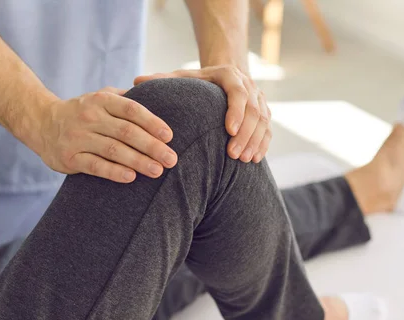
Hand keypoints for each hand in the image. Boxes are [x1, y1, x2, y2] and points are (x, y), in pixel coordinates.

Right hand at [34, 88, 177, 182]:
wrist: (42, 123)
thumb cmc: (83, 112)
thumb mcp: (101, 97)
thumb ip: (126, 99)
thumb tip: (160, 97)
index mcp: (101, 100)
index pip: (131, 110)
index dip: (152, 122)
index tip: (170, 136)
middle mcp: (90, 117)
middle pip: (126, 132)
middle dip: (152, 146)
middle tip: (171, 159)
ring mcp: (78, 137)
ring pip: (113, 150)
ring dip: (138, 161)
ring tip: (157, 171)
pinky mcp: (70, 157)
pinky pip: (96, 166)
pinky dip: (114, 172)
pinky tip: (131, 177)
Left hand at [135, 66, 271, 162]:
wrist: (222, 77)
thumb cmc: (197, 81)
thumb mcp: (180, 77)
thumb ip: (161, 80)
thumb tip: (135, 81)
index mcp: (230, 75)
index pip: (239, 93)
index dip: (236, 112)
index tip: (228, 131)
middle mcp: (250, 86)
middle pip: (254, 111)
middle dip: (245, 134)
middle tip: (233, 155)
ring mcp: (260, 100)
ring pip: (264, 122)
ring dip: (254, 142)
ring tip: (243, 160)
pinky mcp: (265, 113)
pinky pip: (268, 130)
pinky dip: (263, 145)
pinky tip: (254, 160)